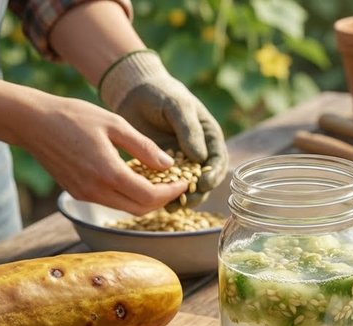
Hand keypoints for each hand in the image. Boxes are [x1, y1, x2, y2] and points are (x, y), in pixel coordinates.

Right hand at [18, 95, 185, 215]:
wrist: (31, 122)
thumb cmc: (73, 116)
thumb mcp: (114, 123)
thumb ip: (143, 147)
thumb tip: (168, 165)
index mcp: (107, 173)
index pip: (149, 197)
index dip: (171, 193)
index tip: (184, 182)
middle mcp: (95, 190)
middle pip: (139, 209)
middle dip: (161, 200)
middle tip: (175, 184)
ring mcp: (85, 195)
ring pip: (124, 208)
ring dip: (144, 199)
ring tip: (158, 180)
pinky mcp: (77, 193)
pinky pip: (109, 201)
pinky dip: (126, 195)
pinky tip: (133, 178)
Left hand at [99, 51, 227, 196]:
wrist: (134, 92)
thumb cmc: (161, 94)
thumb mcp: (178, 106)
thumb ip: (189, 130)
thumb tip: (199, 158)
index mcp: (209, 138)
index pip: (217, 161)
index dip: (213, 175)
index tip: (203, 183)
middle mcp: (198, 153)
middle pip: (204, 180)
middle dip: (197, 192)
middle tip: (187, 199)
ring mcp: (179, 163)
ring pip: (185, 187)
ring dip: (180, 198)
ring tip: (171, 206)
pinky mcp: (160, 167)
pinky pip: (164, 185)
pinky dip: (161, 194)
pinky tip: (154, 201)